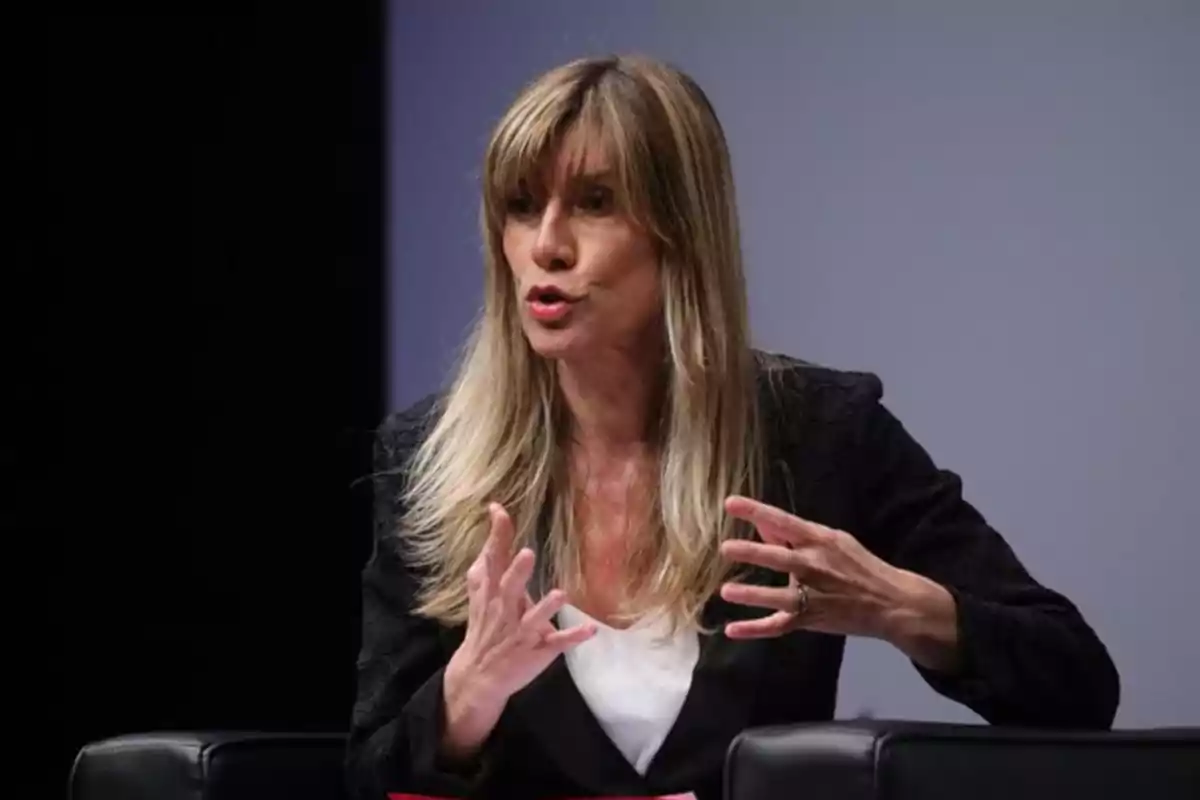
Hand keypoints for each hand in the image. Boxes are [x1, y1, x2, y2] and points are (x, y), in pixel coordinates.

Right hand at [441, 502, 594, 760]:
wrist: (479, 675)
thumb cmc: (485, 625)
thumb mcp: (481, 591)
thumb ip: (490, 555)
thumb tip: (496, 514)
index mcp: (493, 593)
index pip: (493, 560)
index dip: (497, 536)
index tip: (499, 510)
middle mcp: (506, 611)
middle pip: (510, 588)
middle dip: (518, 573)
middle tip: (528, 553)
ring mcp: (522, 633)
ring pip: (534, 619)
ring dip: (546, 608)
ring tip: (560, 594)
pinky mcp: (538, 651)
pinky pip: (557, 644)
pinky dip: (573, 637)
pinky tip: (591, 630)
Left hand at [717, 495, 958, 669]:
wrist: (891, 602)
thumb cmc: (858, 565)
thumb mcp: (832, 541)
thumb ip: (795, 534)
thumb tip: (761, 523)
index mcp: (820, 541)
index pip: (784, 522)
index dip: (756, 511)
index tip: (730, 503)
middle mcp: (814, 566)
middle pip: (781, 558)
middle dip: (754, 553)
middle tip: (726, 548)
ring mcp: (813, 596)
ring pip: (779, 597)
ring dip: (753, 595)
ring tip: (726, 591)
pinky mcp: (810, 619)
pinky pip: (779, 626)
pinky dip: (755, 629)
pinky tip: (731, 630)